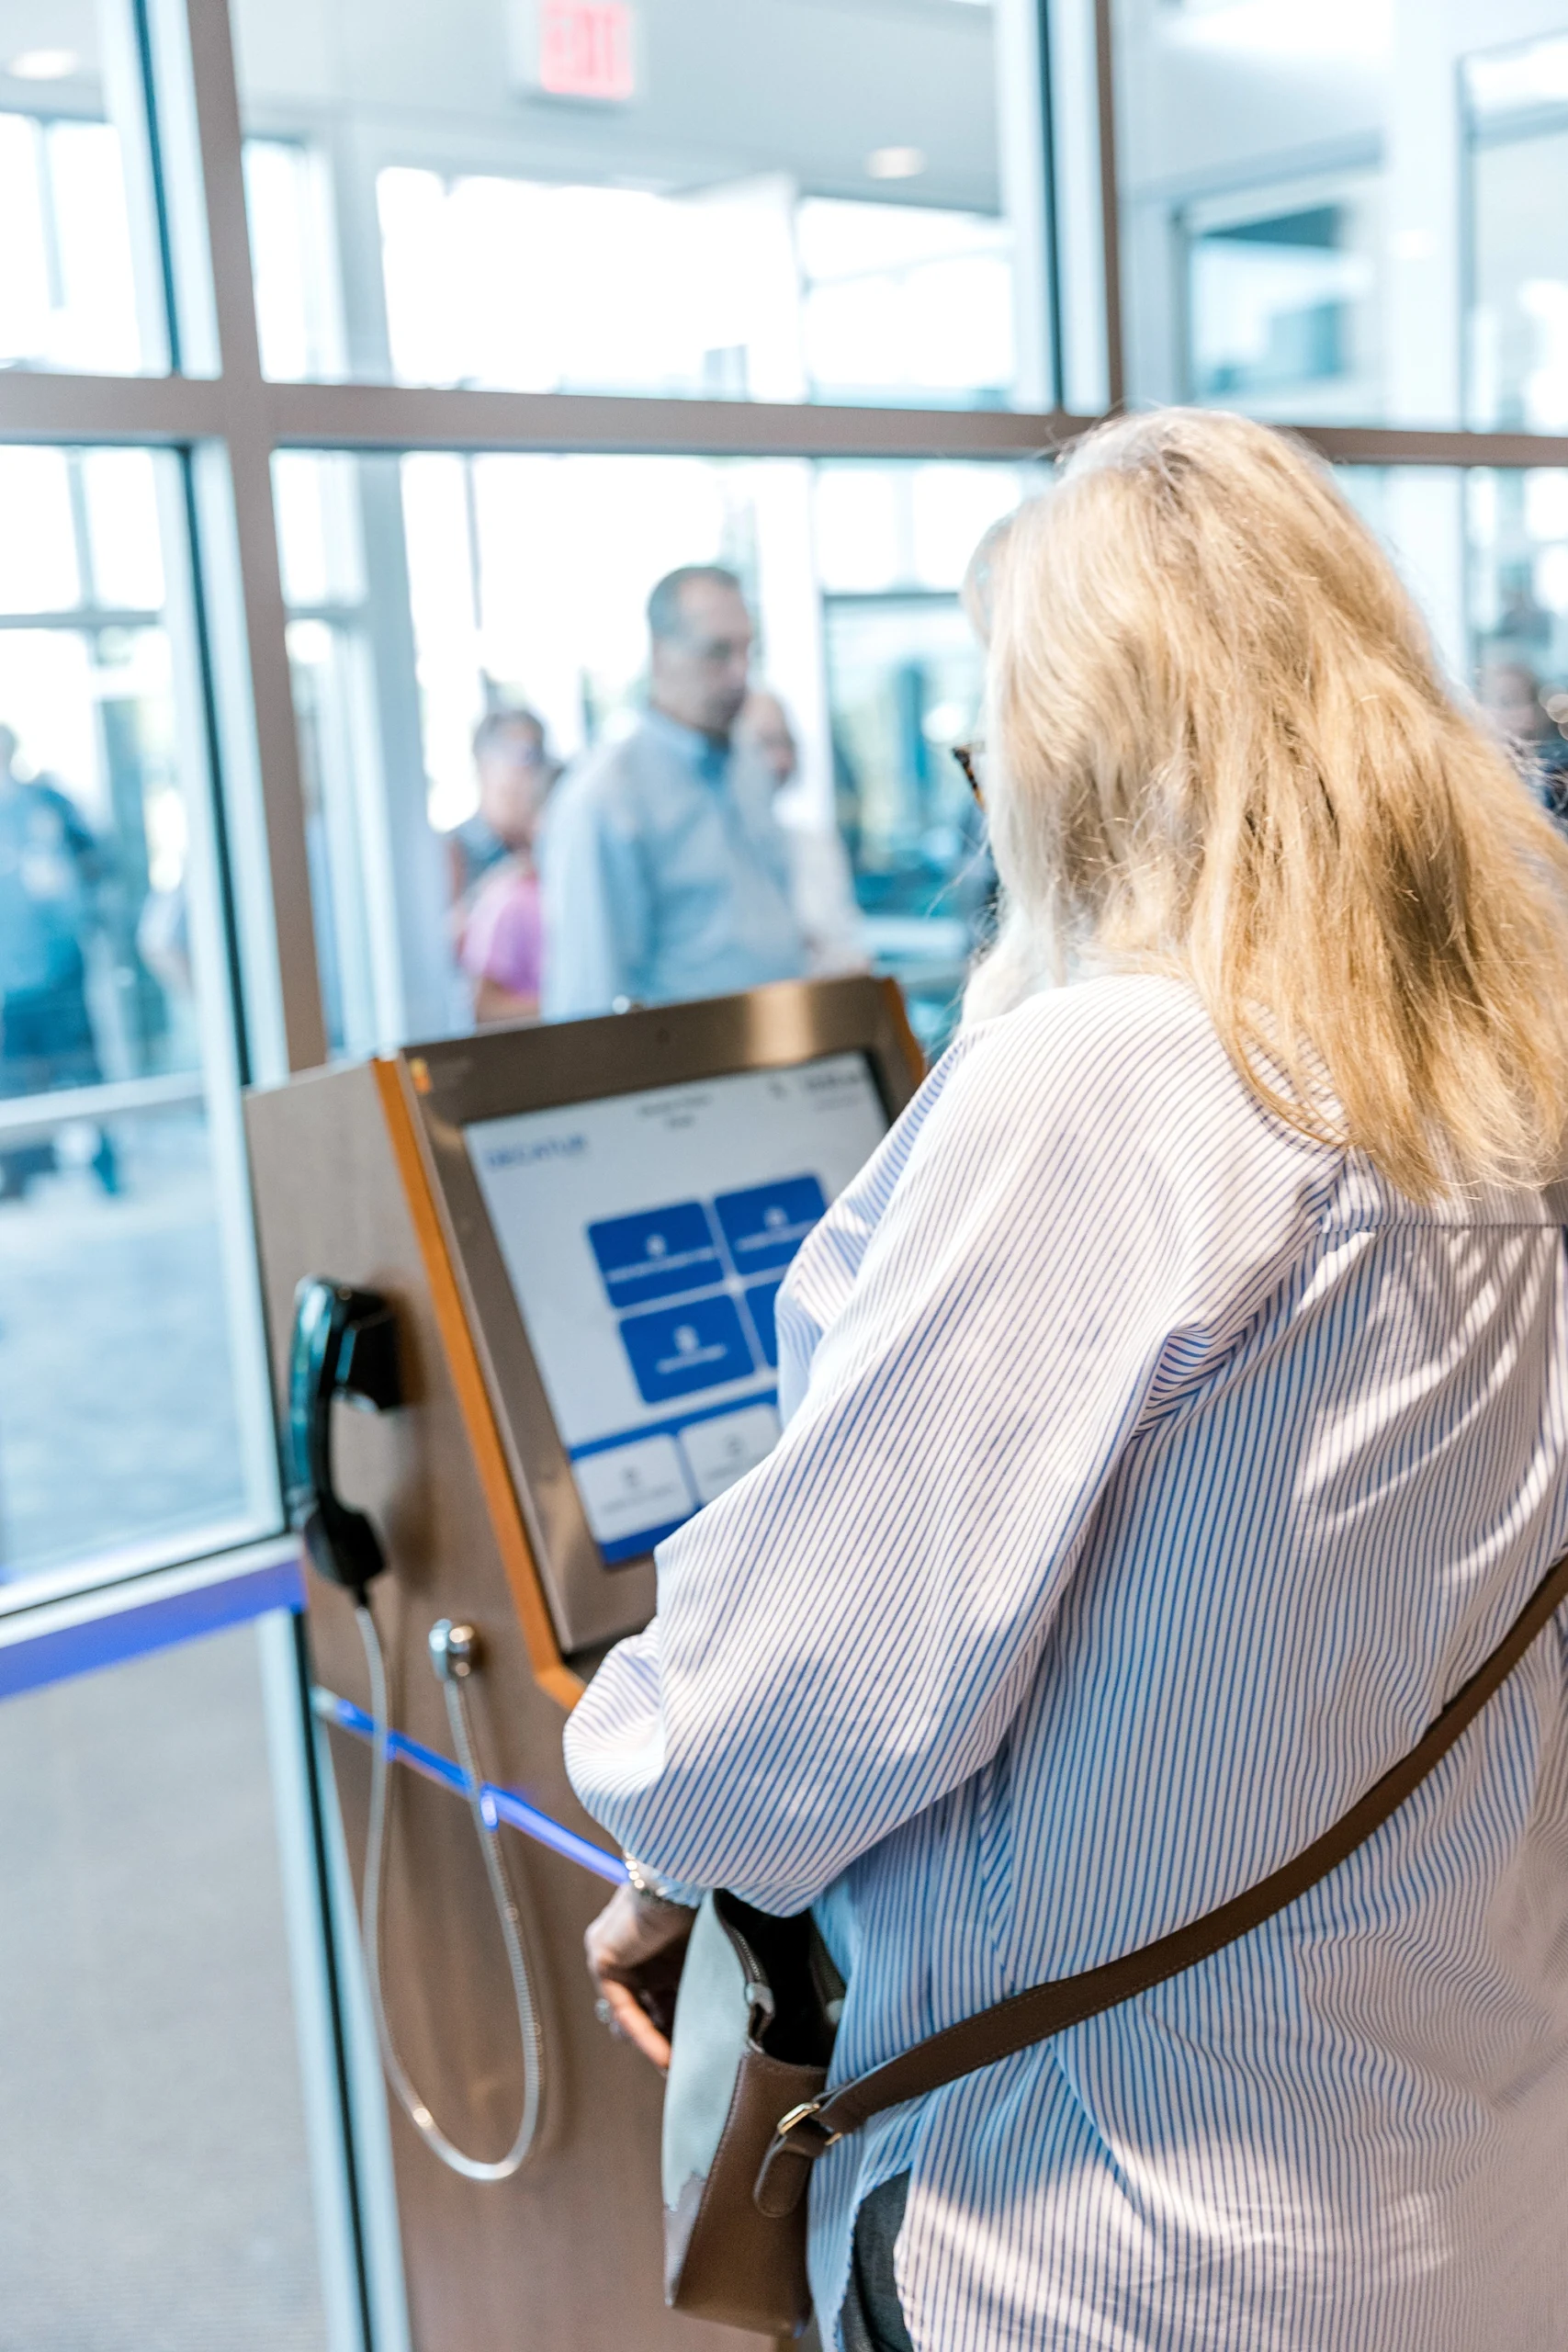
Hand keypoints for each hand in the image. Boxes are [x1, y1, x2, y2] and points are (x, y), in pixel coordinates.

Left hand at [585, 1882, 694, 2072]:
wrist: (691, 1879)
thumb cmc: (711, 1906)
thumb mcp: (712, 1957)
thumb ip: (711, 1986)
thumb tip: (741, 2028)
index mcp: (667, 1946)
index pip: (671, 1998)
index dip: (686, 2029)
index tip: (705, 2060)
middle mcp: (641, 1950)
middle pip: (652, 2009)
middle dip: (672, 2041)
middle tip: (694, 2073)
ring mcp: (619, 1953)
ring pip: (636, 2014)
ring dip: (658, 2044)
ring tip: (683, 2071)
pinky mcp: (603, 1957)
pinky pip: (623, 2009)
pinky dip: (644, 2035)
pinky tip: (668, 2058)